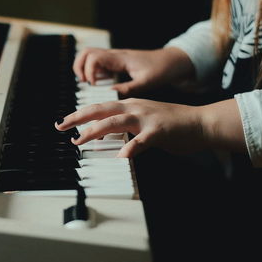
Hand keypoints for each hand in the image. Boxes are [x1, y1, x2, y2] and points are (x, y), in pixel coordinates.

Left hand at [55, 98, 245, 156]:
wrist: (201, 122)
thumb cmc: (174, 124)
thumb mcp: (145, 121)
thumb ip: (127, 128)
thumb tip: (110, 139)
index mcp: (130, 105)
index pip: (99, 108)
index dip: (80, 114)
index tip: (64, 121)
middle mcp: (134, 108)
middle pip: (100, 110)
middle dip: (77, 118)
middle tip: (60, 126)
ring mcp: (146, 118)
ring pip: (114, 122)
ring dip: (94, 132)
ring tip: (79, 141)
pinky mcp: (159, 131)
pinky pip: (141, 140)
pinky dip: (130, 148)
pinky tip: (121, 156)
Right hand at [72, 47, 193, 95]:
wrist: (173, 61)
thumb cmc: (162, 69)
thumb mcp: (146, 82)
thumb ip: (127, 88)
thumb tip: (109, 95)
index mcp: (120, 58)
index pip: (94, 58)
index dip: (89, 72)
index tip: (93, 86)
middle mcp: (115, 56)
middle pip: (86, 53)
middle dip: (79, 68)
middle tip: (84, 83)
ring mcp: (115, 58)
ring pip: (89, 56)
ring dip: (84, 69)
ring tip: (88, 84)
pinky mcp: (117, 63)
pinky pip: (98, 64)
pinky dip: (93, 72)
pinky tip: (98, 85)